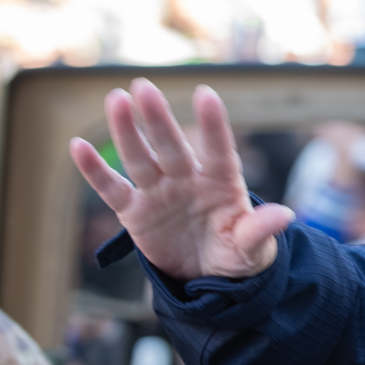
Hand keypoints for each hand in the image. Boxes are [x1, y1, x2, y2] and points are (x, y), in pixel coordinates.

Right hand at [69, 79, 293, 280]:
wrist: (209, 277)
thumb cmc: (237, 254)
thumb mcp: (252, 248)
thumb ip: (260, 230)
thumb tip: (287, 215)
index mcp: (222, 183)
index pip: (219, 151)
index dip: (213, 126)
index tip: (206, 94)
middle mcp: (188, 179)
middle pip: (171, 147)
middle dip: (158, 120)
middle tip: (144, 87)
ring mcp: (160, 192)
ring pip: (140, 159)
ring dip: (126, 132)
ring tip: (115, 100)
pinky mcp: (135, 212)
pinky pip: (112, 189)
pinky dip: (95, 171)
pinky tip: (77, 147)